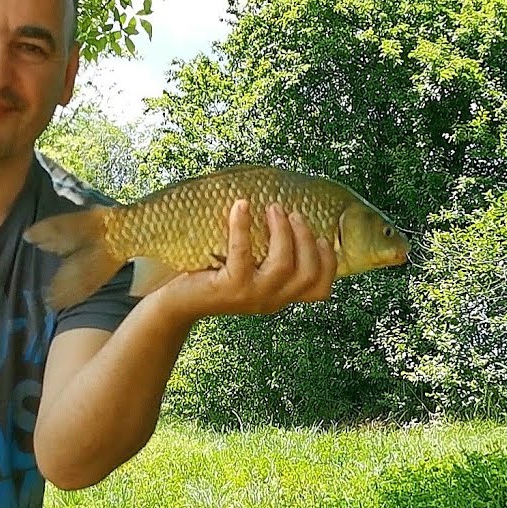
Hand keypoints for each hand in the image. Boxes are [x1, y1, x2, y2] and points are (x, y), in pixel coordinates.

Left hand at [155, 200, 336, 319]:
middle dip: (305, 238)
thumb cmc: (213, 277)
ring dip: (282, 231)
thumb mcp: (250, 271)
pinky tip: (241, 206)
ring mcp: (251, 296)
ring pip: (283, 264)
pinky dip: (242, 225)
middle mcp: (271, 300)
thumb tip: (288, 216)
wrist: (176, 301)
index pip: (320, 289)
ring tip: (273, 208)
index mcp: (280, 296)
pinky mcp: (228, 288)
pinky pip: (242, 252)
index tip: (323, 237)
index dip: (329, 263)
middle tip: (291, 212)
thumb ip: (270, 258)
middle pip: (307, 273)